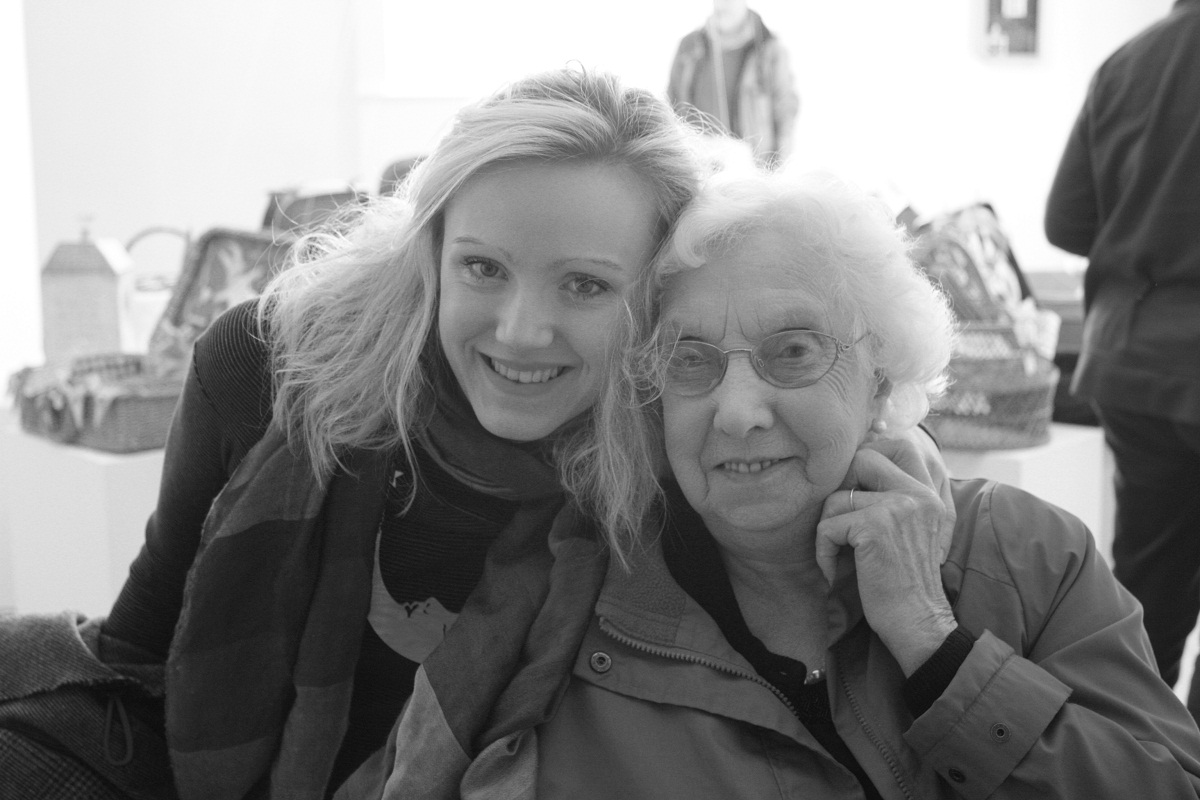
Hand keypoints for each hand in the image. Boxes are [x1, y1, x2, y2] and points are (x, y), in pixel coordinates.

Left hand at [816, 443, 956, 675]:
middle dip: (840, 492)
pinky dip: (823, 553)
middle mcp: (917, 494)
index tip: (852, 502)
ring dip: (828, 532)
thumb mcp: (911, 533)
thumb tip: (851, 473)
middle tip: (839, 526)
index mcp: (928, 494)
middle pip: (862, 460)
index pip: (894, 448)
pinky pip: (827, 527)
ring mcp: (897, 507)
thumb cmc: (906, 584)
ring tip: (838, 558)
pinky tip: (835, 572)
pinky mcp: (875, 526)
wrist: (918, 624)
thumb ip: (894, 501)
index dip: (862, 468)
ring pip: (836, 499)